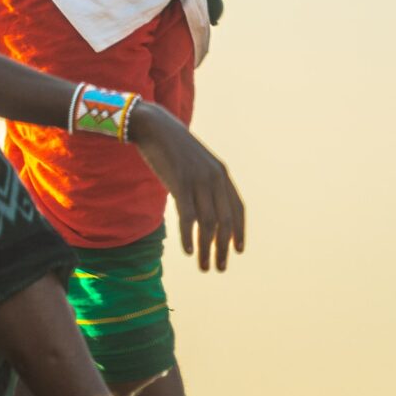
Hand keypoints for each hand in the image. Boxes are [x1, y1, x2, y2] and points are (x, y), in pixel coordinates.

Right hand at [128, 106, 245, 271]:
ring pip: (208, 222)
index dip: (240, 231)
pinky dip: (189, 236)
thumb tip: (207, 209)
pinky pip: (188, 215)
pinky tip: (188, 251)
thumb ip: (205, 184)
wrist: (156, 128)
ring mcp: (198, 180)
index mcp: (222, 175)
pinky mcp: (180, 183)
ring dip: (207, 248)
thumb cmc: (175, 150)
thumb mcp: (197, 166)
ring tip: (203, 266)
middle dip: (223, 247)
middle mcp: (215, 178)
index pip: (238, 208)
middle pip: (226, 221)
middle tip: (219, 268)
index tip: (238, 250)